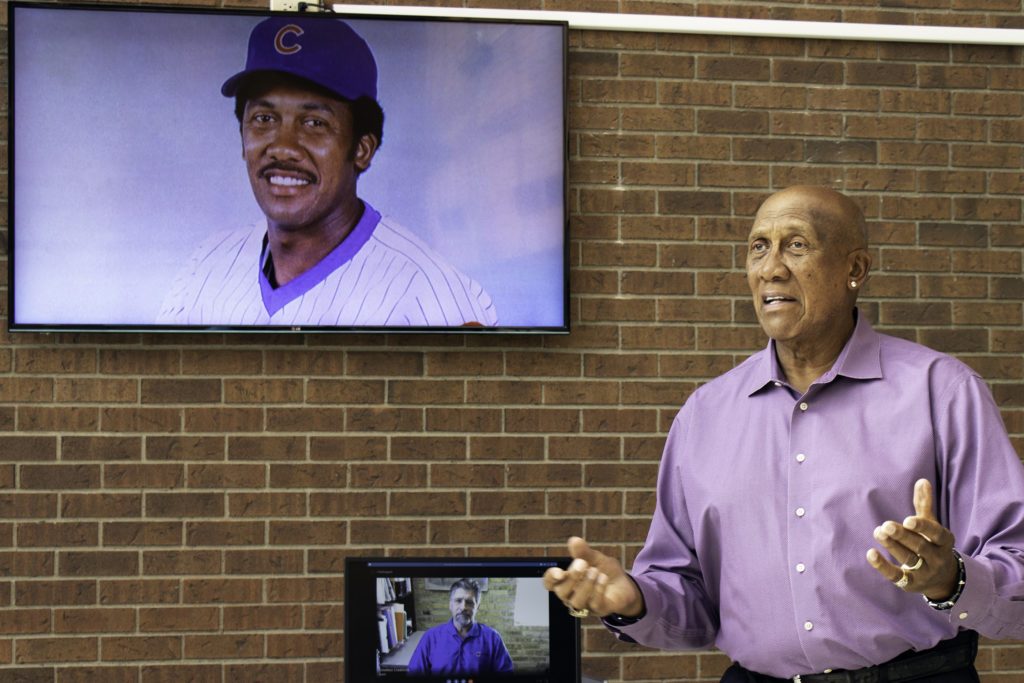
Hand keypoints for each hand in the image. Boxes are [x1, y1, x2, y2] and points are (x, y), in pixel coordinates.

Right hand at [542, 537, 644, 617]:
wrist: (625, 583)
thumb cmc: (604, 570)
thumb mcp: (595, 558)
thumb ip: (584, 552)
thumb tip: (574, 541)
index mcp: (566, 581)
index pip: (550, 583)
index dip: (550, 578)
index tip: (559, 572)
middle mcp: (571, 595)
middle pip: (561, 592)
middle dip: (571, 578)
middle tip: (582, 563)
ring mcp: (585, 605)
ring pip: (576, 601)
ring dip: (585, 585)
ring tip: (595, 570)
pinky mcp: (599, 610)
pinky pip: (594, 604)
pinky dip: (598, 590)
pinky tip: (603, 578)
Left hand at [866, 479, 958, 600]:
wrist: (943, 578)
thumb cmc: (932, 544)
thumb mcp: (932, 526)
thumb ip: (924, 504)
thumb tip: (922, 480)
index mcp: (944, 541)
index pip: (937, 534)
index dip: (923, 527)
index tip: (907, 520)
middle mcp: (938, 558)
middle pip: (920, 546)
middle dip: (902, 536)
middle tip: (885, 525)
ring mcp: (926, 572)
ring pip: (909, 559)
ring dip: (892, 546)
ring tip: (878, 531)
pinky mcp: (912, 584)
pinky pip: (897, 576)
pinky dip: (883, 566)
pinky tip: (871, 553)